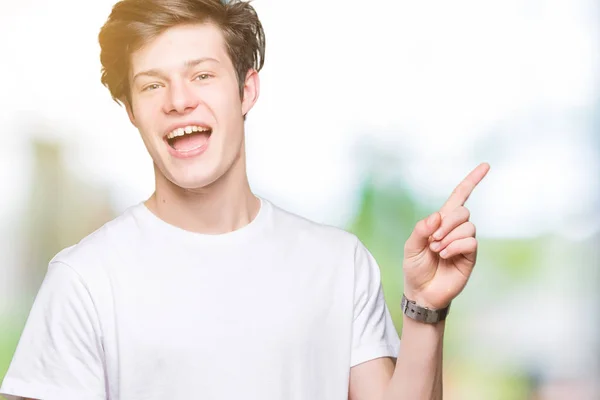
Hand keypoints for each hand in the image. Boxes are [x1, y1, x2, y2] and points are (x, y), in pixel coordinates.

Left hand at [402, 162, 489, 309]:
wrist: (421, 292)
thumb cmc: (415, 268)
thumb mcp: (411, 246)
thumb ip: (421, 229)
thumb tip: (437, 216)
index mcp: (441, 222)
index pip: (460, 196)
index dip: (472, 181)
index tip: (485, 166)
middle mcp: (456, 230)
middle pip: (463, 211)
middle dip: (446, 223)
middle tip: (433, 240)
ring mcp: (464, 243)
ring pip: (467, 226)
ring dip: (449, 237)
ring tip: (437, 251)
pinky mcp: (470, 257)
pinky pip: (470, 242)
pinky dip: (455, 246)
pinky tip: (444, 255)